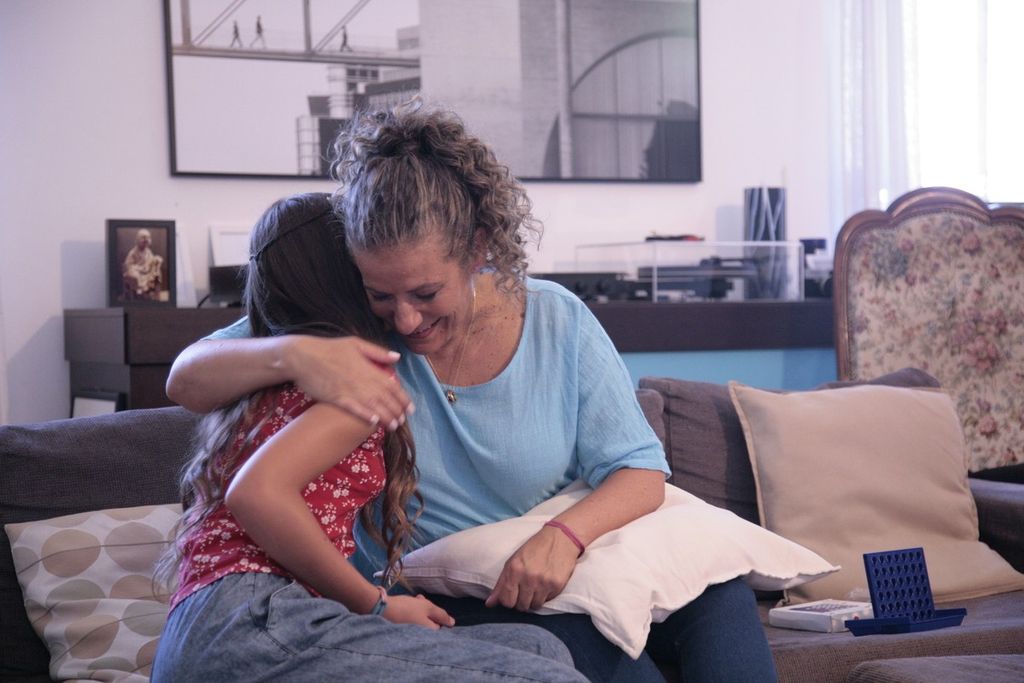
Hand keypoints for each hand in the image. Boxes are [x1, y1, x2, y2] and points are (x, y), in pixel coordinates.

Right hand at [286, 336, 412, 428]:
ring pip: (373, 406)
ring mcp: (349, 390)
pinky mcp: (336, 398)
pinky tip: (374, 422)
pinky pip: (354, 409)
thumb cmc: (329, 348)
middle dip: (396, 410)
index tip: (410, 408)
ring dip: (385, 417)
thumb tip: (397, 357)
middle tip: (403, 421)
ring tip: (394, 426)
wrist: (302, 356)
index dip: (403, 398)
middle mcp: (362, 380)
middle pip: (385, 398)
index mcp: (368, 367)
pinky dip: (365, 415)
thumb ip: (377, 352)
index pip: (391, 385)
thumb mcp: (355, 344)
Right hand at [382, 594, 454, 628]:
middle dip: (428, 609)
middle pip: (430, 622)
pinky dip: (413, 612)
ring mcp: (410, 634)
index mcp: (429, 633)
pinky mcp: (402, 630)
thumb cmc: (408, 608)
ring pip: (421, 619)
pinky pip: (412, 621)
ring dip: (421, 608)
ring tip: (415, 599)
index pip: (440, 626)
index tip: (431, 606)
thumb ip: (441, 615)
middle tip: (421, 599)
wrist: (383, 609)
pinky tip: (409, 604)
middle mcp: (420, 637)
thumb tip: (452, 623)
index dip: (437, 614)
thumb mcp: (427, 608)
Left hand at [485, 526, 578, 611]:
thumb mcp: (513, 561)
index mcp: (514, 570)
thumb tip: (489, 604)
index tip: (512, 595)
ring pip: (534, 606)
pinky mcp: (556, 585)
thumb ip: (501, 584)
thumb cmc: (534, 549)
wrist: (561, 538)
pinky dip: (546, 595)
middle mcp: (528, 577)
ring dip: (534, 599)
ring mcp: (543, 582)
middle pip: (521, 606)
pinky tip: (546, 583)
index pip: (506, 601)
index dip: (508, 601)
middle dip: (521, 601)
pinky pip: (547, 600)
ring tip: (536, 586)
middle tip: (525, 590)